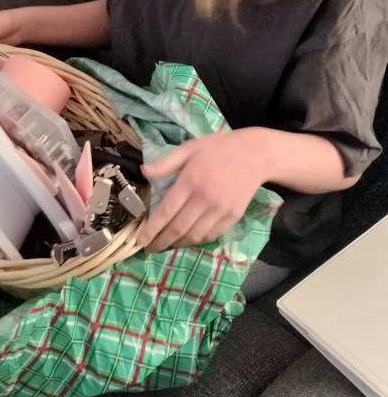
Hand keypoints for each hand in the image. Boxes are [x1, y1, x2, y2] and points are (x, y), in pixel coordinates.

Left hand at [135, 129, 266, 252]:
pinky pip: (211, 235)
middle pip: (178, 228)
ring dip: (177, 244)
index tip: (140, 240)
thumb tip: (143, 172)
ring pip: (194, 236)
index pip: (166, 211)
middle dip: (161, 242)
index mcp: (190, 181)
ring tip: (166, 244)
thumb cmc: (218, 148)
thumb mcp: (190, 147)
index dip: (151, 229)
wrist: (255, 154)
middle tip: (149, 248)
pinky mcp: (233, 216)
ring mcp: (220, 210)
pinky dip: (196, 241)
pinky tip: (187, 239)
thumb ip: (166, 162)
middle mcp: (205, 199)